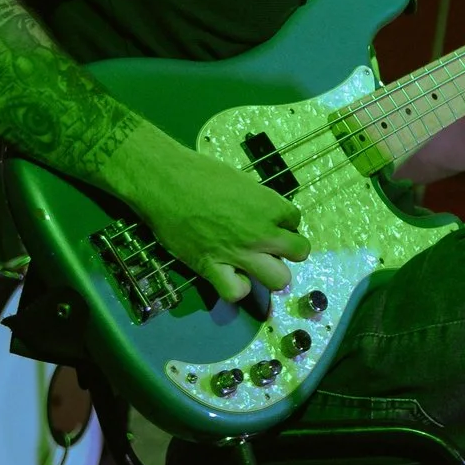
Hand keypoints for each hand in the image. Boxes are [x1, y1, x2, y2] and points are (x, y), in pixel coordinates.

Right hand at [121, 141, 308, 302]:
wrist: (164, 181)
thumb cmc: (200, 172)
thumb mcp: (241, 180)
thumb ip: (259, 202)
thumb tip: (264, 214)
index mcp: (270, 206)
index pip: (294, 220)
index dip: (282, 221)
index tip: (266, 218)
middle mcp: (261, 233)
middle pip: (300, 252)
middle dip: (289, 249)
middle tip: (270, 244)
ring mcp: (239, 254)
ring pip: (279, 279)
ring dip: (271, 273)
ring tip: (255, 264)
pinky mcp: (212, 268)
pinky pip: (237, 293)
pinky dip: (236, 288)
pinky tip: (230, 276)